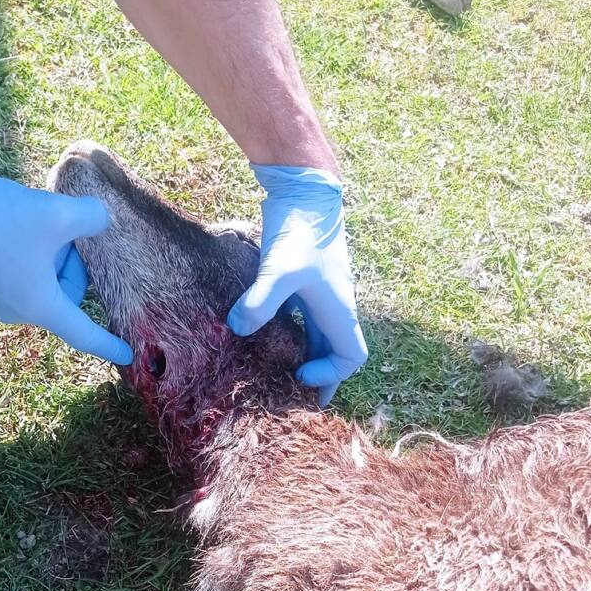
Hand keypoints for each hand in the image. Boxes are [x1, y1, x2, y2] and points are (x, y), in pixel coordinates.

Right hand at [0, 153, 131, 364]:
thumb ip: (92, 219)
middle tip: (62, 229)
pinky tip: (13, 226)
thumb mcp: (56, 213)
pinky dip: (27, 254)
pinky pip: (18, 275)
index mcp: (41, 306)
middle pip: (64, 295)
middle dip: (70, 264)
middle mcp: (17, 311)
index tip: (126, 355)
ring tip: (33, 222)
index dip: (108, 344)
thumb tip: (101, 221)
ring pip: (41, 281)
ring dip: (48, 255)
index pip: (84, 333)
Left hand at [227, 165, 366, 406]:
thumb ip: (261, 300)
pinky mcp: (301, 284)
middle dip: (318, 377)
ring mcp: (318, 295)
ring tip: (279, 378)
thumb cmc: (300, 230)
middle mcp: (333, 306)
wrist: (303, 190)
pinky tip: (265, 341)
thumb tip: (238, 328)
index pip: (352, 357)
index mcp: (338, 310)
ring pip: (317, 338)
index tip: (298, 374)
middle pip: (334, 353)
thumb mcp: (280, 268)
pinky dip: (289, 337)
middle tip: (294, 400)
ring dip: (304, 358)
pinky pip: (301, 321)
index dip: (331, 373)